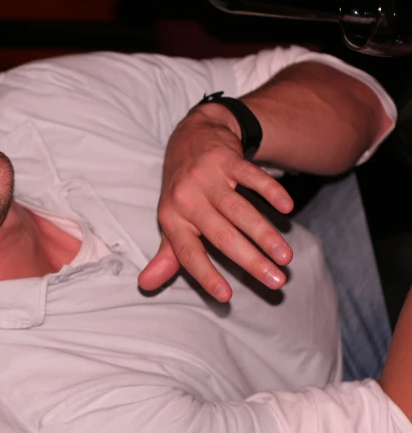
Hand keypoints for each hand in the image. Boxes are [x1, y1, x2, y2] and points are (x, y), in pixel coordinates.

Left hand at [138, 106, 294, 301]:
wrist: (190, 136)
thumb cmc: (182, 189)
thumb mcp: (170, 219)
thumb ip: (167, 255)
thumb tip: (146, 285)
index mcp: (171, 219)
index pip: (187, 253)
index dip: (205, 275)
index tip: (226, 297)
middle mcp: (186, 199)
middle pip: (220, 235)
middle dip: (250, 260)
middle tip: (276, 282)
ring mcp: (206, 177)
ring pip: (238, 210)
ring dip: (264, 234)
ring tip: (286, 257)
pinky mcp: (226, 158)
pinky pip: (251, 176)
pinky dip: (271, 190)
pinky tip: (287, 207)